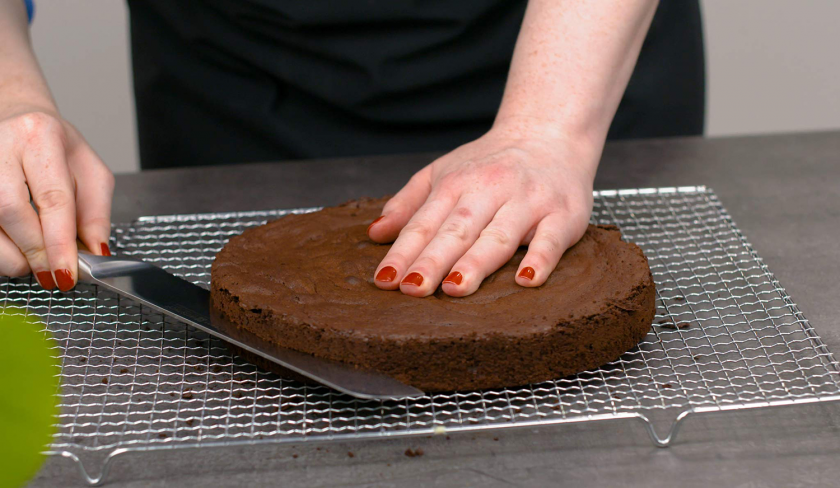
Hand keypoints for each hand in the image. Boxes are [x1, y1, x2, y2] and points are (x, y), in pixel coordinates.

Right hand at [0, 108, 114, 290]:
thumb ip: (96, 213)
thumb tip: (95, 252)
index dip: (59, 242)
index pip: (52, 198)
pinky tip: (14, 250)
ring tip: (34, 262)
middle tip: (52, 273)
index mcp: (40, 137)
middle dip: (35, 251)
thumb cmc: (54, 145)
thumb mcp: (90, 171)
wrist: (14, 116)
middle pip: (11, 211)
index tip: (67, 272)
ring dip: (11, 256)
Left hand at [367, 122, 597, 296]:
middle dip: (433, 260)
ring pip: (499, 236)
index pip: (424, 223)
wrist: (551, 133)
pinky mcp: (563, 215)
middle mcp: (490, 190)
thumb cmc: (491, 163)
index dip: (403, 252)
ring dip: (477, 263)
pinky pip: (551, 239)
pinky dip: (540, 259)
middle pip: (457, 230)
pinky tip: (527, 280)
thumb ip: (409, 203)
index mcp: (457, 182)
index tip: (384, 281)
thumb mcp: (444, 172)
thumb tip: (375, 234)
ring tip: (455, 288)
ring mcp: (528, 202)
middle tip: (412, 289)